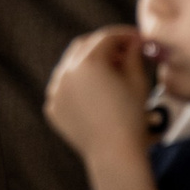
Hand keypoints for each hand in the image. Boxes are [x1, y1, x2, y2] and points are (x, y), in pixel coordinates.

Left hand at [44, 26, 153, 168]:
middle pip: (84, 46)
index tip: (136, 38)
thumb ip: (133, 55)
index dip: (124, 34)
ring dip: (88, 63)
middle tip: (123, 51)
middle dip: (104, 45)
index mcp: (88, 62)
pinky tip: (94, 92)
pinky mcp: (52, 107)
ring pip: (70, 65)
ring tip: (110, 72)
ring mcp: (55, 90)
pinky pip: (64, 88)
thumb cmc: (131, 118)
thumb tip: (133, 43)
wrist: (115, 154)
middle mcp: (66, 71)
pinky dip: (77, 84)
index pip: (106, 37)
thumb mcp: (137, 81)